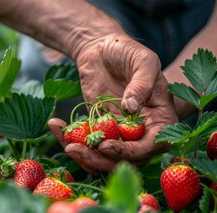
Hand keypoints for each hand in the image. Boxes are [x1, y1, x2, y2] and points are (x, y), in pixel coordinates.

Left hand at [49, 34, 177, 174]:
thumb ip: (142, 84)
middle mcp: (142, 131)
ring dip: (84, 156)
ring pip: (105, 157)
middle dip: (100, 160)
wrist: (102, 48)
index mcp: (161, 118)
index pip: (153, 145)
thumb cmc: (128, 52)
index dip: (131, 152)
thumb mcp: (143, 61)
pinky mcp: (99, 129)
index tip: (106, 146)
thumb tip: (131, 109)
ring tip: (66, 144)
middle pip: (127, 159)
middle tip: (75, 149)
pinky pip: (87, 143)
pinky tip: (56, 125)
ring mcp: (120, 133)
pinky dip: (70, 140)